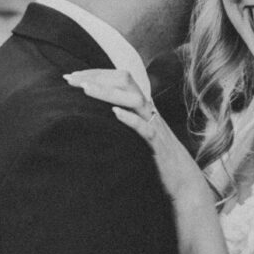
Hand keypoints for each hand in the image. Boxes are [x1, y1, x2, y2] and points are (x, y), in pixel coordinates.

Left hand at [64, 69, 207, 205]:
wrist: (183, 179)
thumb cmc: (156, 156)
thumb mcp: (136, 131)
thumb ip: (122, 118)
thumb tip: (95, 112)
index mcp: (142, 105)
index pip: (119, 78)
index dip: (96, 73)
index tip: (72, 76)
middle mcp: (148, 110)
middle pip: (125, 81)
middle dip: (97, 77)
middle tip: (70, 79)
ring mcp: (154, 125)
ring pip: (134, 100)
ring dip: (108, 92)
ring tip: (85, 89)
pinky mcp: (158, 144)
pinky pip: (145, 128)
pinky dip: (130, 119)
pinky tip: (114, 114)